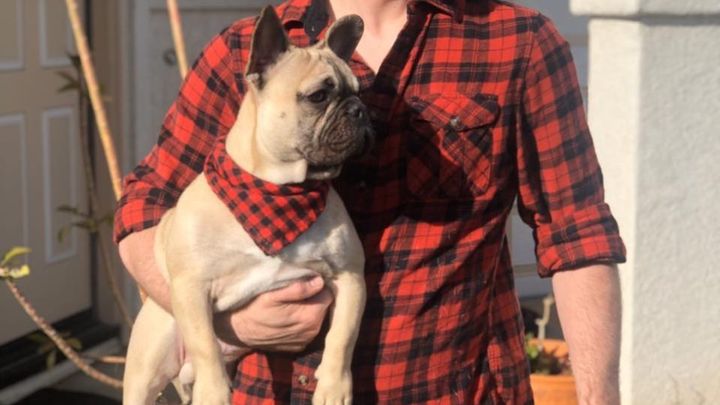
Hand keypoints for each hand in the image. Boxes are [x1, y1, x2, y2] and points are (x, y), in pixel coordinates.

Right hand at [214, 276, 332, 351]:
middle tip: (301, 287)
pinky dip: (304, 320)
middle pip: (326, 306)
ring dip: (311, 308)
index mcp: (310, 316)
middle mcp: (313, 331)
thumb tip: (319, 281)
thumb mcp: (272, 294)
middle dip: (317, 296)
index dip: (321, 285)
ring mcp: (306, 340)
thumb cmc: (253, 308)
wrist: (237, 331)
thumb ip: (298, 289)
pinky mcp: (299, 345)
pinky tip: (291, 314)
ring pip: (319, 317)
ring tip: (295, 301)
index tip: (310, 278)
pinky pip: (310, 327)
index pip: (330, 294)